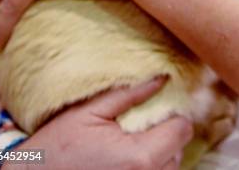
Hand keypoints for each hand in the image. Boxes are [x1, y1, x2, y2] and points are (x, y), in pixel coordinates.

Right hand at [2, 77, 192, 169]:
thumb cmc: (57, 147)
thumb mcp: (91, 110)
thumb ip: (130, 94)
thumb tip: (162, 77)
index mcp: (138, 157)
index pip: (182, 130)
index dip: (173, 116)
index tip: (158, 110)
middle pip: (178, 151)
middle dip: (164, 136)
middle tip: (140, 126)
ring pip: (168, 169)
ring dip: (158, 155)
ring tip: (130, 144)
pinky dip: (148, 169)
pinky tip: (126, 161)